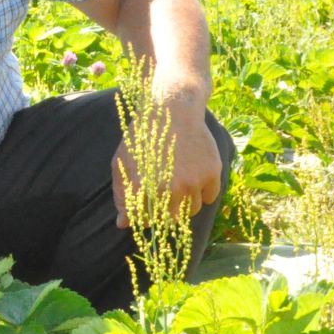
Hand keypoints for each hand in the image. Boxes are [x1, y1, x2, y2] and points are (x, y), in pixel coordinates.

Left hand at [112, 103, 224, 229]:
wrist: (173, 110)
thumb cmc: (143, 136)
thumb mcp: (123, 162)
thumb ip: (121, 195)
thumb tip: (122, 224)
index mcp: (142, 188)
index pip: (144, 220)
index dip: (145, 214)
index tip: (148, 204)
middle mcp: (167, 189)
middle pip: (169, 220)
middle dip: (166, 211)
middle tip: (166, 192)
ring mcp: (191, 182)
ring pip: (190, 211)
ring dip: (185, 202)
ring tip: (180, 181)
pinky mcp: (211, 173)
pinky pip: (209, 197)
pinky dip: (204, 192)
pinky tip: (195, 175)